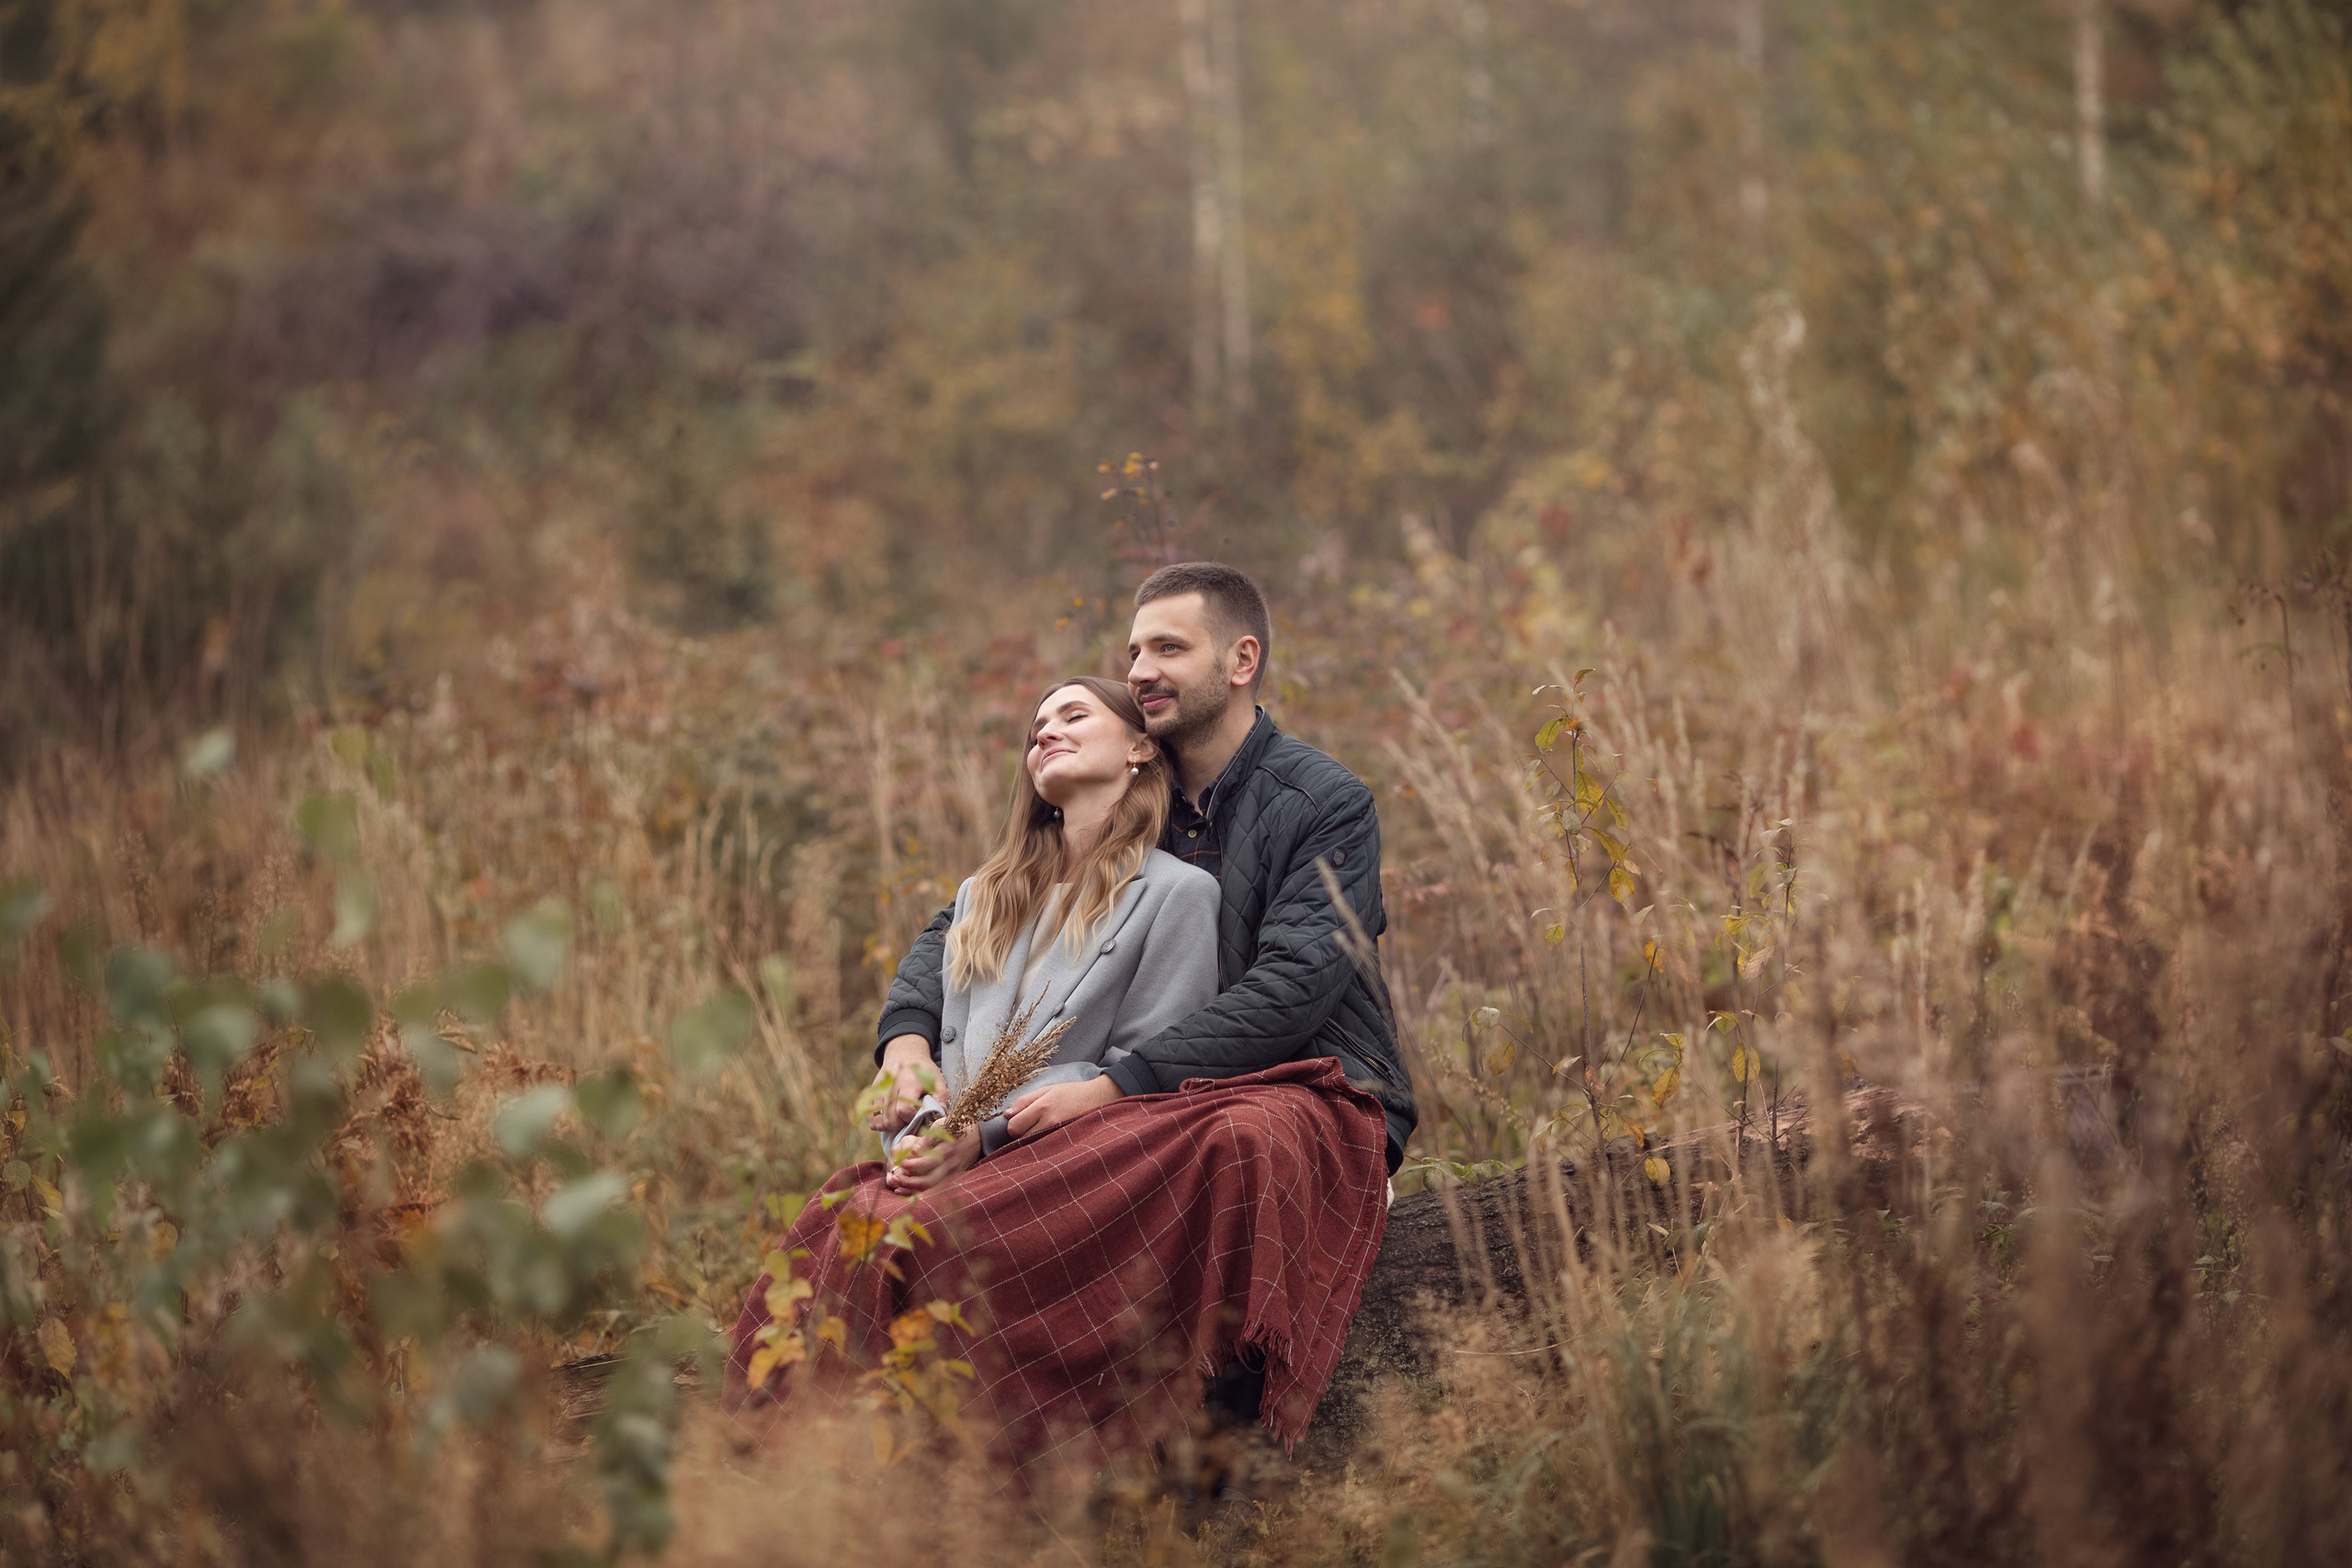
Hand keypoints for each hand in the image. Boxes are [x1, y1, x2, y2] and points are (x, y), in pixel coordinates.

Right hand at [865, 1035, 938, 1133]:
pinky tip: (888, 1120)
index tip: (918, 1115)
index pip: (903, 1110)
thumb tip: (941, 1114)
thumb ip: (941, 1097)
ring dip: (891, 1126)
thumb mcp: (937, 1079)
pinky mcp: (872, 1093)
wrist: (904, 1052)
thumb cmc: (922, 1069)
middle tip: (910, 1120)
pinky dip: (877, 1123)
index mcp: (908, 1083)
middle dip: (902, 1125)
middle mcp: (890, 1087)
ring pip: (880, 1120)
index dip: (911, 1118)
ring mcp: (879, 1090)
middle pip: (890, 1119)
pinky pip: (869, 1116)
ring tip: (901, 1119)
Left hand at [885, 1124, 980, 1193]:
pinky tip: (905, 1190)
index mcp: (948, 1149)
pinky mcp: (953, 1178)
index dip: (912, 1164)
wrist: (980, 1136)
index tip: (901, 1162)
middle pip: (928, 1179)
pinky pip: (935, 1188)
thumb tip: (912, 1151)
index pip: (928, 1161)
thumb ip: (927, 1138)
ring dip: (912, 1188)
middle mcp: (951, 1164)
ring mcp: (953, 1173)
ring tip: (897, 1185)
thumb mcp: (942, 1125)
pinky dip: (919, 1190)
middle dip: (909, 1181)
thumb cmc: (957, 1126)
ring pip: (931, 1187)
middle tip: (895, 1177)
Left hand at [1004, 1075, 1122, 1141]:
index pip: (1013, 1127)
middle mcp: (1050, 1123)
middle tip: (1033, 1128)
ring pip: (1033, 1148)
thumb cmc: (1072, 1093)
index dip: (1014, 1125)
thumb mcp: (1047, 1089)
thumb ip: (1025, 1101)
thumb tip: (1006, 1115)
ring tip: (1043, 1133)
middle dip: (1022, 1135)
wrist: (1101, 1098)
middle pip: (1021, 1140)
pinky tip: (1051, 1140)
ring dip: (1033, 1143)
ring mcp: (1059, 1135)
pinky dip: (1045, 1147)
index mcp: (1042, 1107)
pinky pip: (1047, 1151)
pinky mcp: (1067, 1144)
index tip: (1022, 1122)